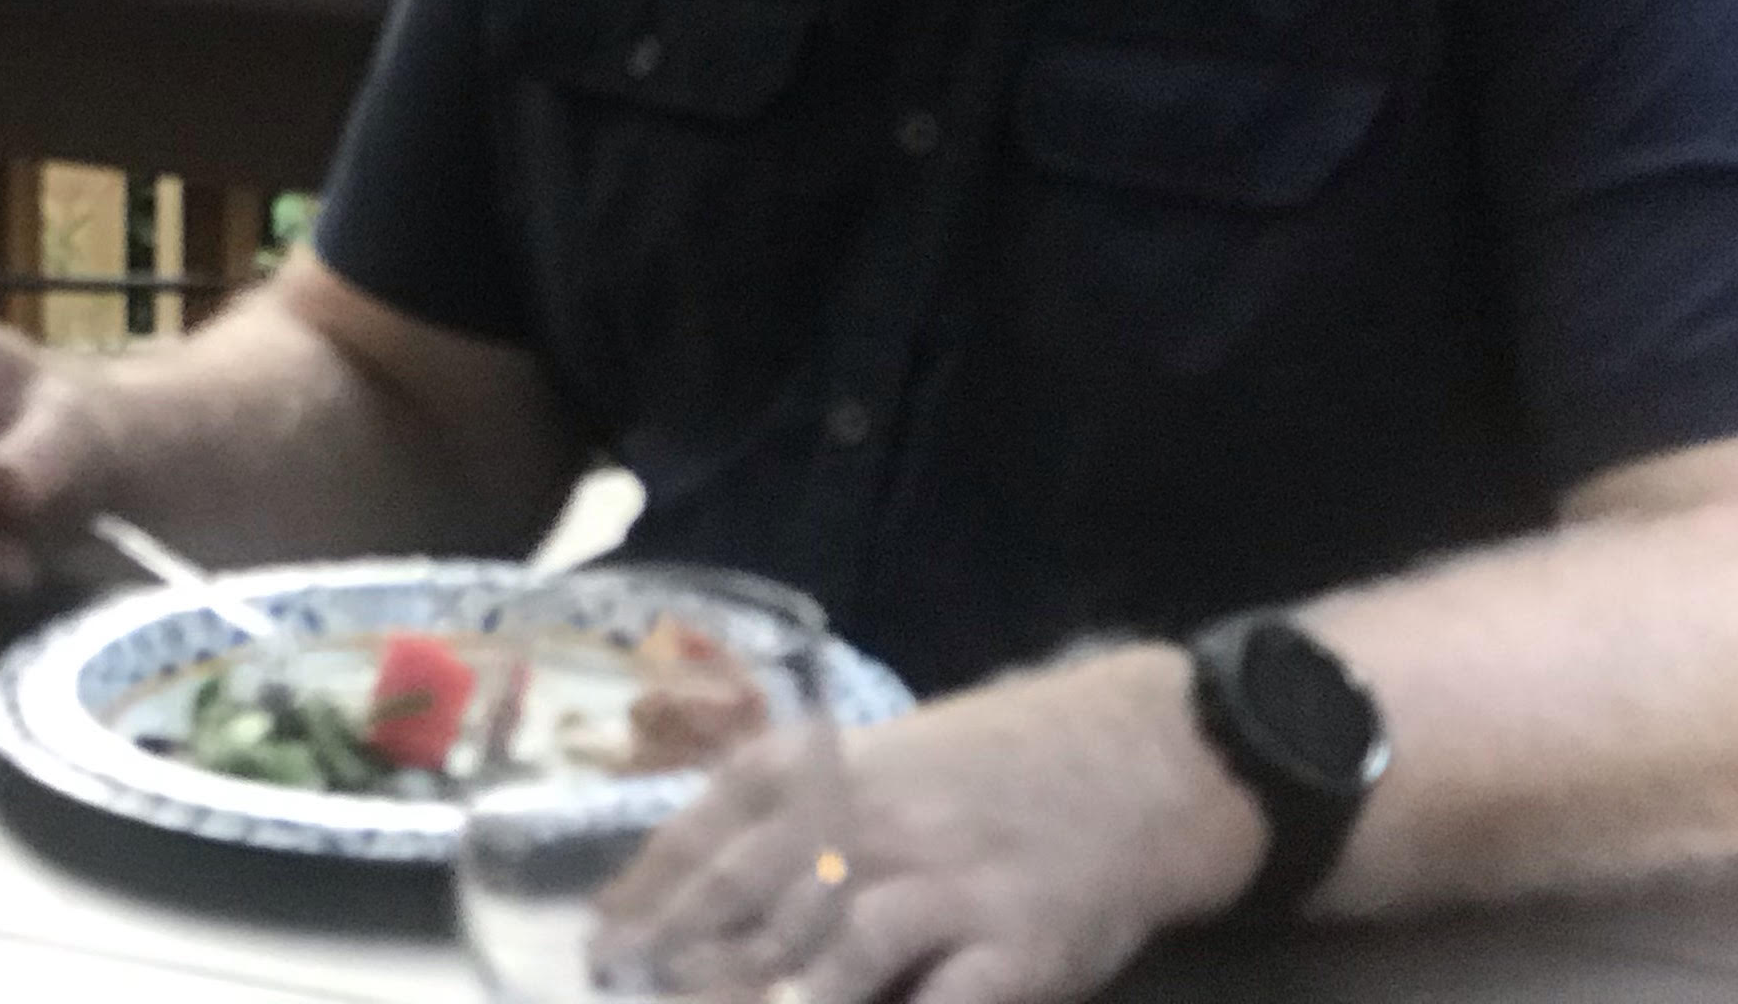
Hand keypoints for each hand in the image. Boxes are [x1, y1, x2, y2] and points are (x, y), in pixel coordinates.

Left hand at [598, 646, 1261, 1003]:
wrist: (1138, 758)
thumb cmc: (989, 766)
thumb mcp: (879, 760)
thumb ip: (796, 812)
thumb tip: (692, 892)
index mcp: (829, 769)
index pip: (712, 829)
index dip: (649, 894)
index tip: (600, 948)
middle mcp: (875, 822)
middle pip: (756, 901)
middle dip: (687, 963)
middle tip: (634, 999)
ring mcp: (948, 886)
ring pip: (836, 956)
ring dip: (774, 1000)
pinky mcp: (1019, 948)